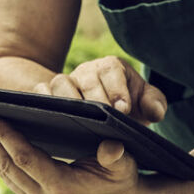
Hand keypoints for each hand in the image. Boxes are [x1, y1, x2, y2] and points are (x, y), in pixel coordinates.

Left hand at [0, 114, 164, 193]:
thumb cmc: (123, 180)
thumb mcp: (123, 165)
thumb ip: (115, 155)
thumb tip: (110, 146)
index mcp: (61, 188)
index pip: (25, 158)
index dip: (6, 136)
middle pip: (7, 166)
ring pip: (5, 174)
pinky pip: (12, 179)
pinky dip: (0, 158)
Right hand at [34, 56, 166, 124]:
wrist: (106, 115)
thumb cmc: (128, 107)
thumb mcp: (146, 105)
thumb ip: (155, 105)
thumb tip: (154, 113)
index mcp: (110, 67)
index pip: (110, 70)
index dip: (116, 89)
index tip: (122, 109)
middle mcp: (85, 72)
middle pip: (84, 78)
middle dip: (94, 99)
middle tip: (104, 121)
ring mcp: (64, 83)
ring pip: (58, 84)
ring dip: (68, 103)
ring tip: (78, 123)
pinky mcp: (47, 97)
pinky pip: (38, 95)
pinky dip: (41, 106)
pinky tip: (51, 125)